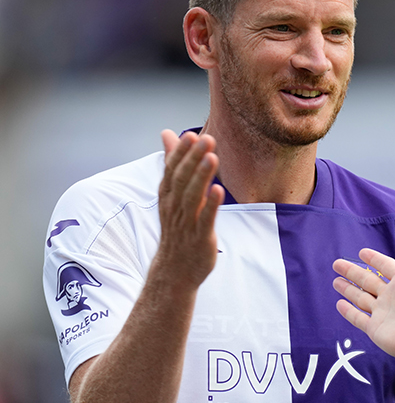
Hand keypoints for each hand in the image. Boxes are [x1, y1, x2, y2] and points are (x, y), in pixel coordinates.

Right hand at [155, 129, 223, 287]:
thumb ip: (172, 162)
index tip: (191, 135)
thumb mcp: (172, 192)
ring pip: (192, 197)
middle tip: (207, 139)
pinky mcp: (200, 237)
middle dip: (194, 159)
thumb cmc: (177, 225)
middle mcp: (175, 207)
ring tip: (212, 158)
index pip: (172, 170)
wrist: (175, 269)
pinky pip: (205, 219)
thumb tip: (167, 133)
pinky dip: (211, 205)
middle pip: (182, 180)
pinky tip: (219, 190)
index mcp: (168, 195)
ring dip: (202, 177)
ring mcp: (187, 222)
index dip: (181, 153)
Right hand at [332, 216, 394, 365]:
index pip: (385, 266)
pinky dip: (348, 311)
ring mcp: (383, 314)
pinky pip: (358, 319)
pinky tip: (339, 304)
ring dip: (348, 290)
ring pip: (361, 298)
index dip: (374, 259)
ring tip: (335, 281)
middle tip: (337, 264)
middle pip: (368, 280)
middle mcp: (392, 297)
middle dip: (352, 272)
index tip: (362, 252)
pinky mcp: (376, 329)